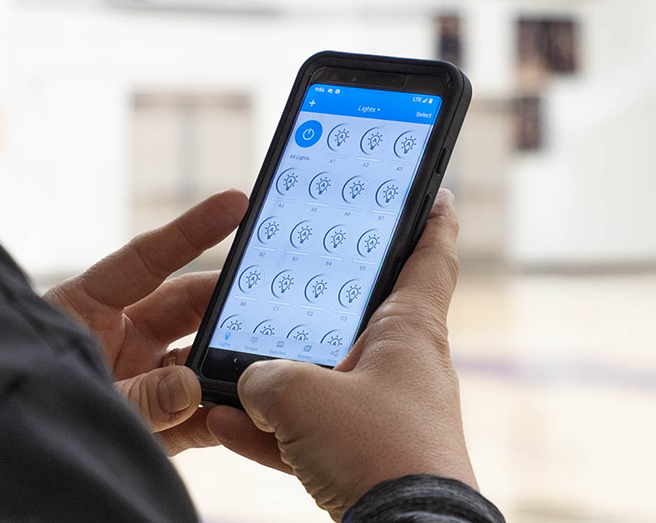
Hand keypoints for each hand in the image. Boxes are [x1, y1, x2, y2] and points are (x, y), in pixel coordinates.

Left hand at [44, 189, 247, 454]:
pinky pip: (199, 414)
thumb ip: (136, 396)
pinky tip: (252, 409)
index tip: (236, 202)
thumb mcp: (76, 395)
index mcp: (86, 307)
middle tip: (272, 293)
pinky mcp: (155, 425)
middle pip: (184, 307)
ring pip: (198, 359)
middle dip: (226, 301)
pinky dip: (225, 412)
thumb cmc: (20, 410)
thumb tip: (192, 386)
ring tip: (270, 354)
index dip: (192, 231)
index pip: (147, 259)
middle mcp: (118, 337)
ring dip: (230, 360)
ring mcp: (138, 379)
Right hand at [207, 189, 476, 518]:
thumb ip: (262, 375)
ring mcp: (388, 418)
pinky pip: (312, 435)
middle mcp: (405, 368)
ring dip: (273, 385)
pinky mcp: (369, 462)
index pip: (429, 255)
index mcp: (410, 331)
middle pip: (356, 320)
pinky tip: (223, 424)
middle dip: (309, 310)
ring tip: (221, 380)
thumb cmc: (375, 452)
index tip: (434, 193)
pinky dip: (271, 431)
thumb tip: (251, 387)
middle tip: (277, 286)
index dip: (429, 219)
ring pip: (324, 384)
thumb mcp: (296, 394)